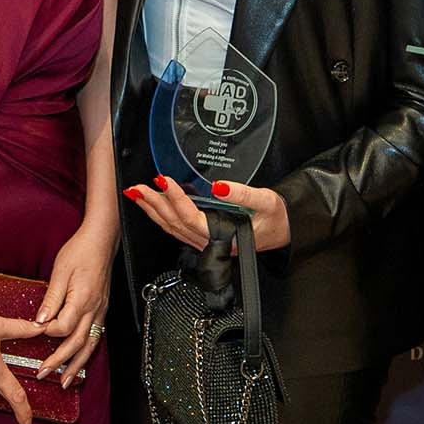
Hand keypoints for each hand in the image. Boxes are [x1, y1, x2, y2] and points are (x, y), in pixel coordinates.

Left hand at [35, 223, 113, 388]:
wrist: (102, 239)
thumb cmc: (81, 251)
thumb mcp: (60, 271)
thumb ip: (51, 299)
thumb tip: (40, 321)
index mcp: (82, 299)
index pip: (62, 327)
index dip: (47, 333)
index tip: (35, 333)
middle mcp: (94, 309)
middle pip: (77, 343)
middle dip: (60, 362)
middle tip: (44, 374)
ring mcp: (100, 311)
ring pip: (90, 344)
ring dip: (77, 365)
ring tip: (67, 381)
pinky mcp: (101, 309)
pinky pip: (96, 336)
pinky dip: (87, 352)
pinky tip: (80, 359)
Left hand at [123, 175, 290, 251]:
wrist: (284, 232)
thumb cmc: (276, 219)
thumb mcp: (266, 201)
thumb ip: (243, 194)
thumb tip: (219, 185)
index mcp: (224, 236)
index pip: (192, 218)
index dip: (175, 199)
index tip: (164, 180)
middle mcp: (211, 243)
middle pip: (175, 225)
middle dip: (155, 205)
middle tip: (139, 187)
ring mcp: (206, 242)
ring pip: (173, 229)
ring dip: (154, 212)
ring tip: (138, 195)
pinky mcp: (205, 238)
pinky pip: (178, 230)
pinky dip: (162, 217)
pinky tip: (154, 206)